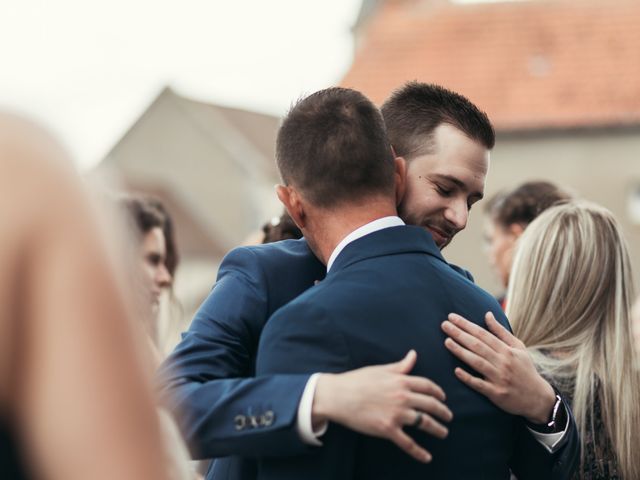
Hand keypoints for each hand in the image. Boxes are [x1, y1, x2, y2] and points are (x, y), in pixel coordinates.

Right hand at [313, 350, 452, 462]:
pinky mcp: (387, 429)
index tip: (443, 398)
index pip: (428, 386)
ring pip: (424, 423)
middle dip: (443, 412)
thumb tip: (413, 354)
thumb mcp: (380, 370)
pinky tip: (427, 457)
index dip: (438, 393)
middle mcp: (402, 396)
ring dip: (437, 429)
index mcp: (401, 381)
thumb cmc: (357, 380)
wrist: (338, 396)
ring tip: (443, 433)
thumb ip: (400, 366)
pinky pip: (408, 443)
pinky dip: (419, 452)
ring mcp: (396, 414)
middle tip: (448, 417)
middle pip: (431, 405)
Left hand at [442, 312, 554, 423]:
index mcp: (507, 350)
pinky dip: (468, 378)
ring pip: (477, 362)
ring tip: (446, 342)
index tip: (452, 317)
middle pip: (478, 345)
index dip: (467, 325)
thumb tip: (487, 314)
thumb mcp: (518, 347)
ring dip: (461, 352)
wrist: (538, 398)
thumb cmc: (525, 369)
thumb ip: (500, 331)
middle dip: (460, 334)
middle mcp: (503, 362)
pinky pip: (480, 385)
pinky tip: (456, 371)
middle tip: (444, 325)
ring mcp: (499, 378)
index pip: (483, 334)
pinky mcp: (496, 393)